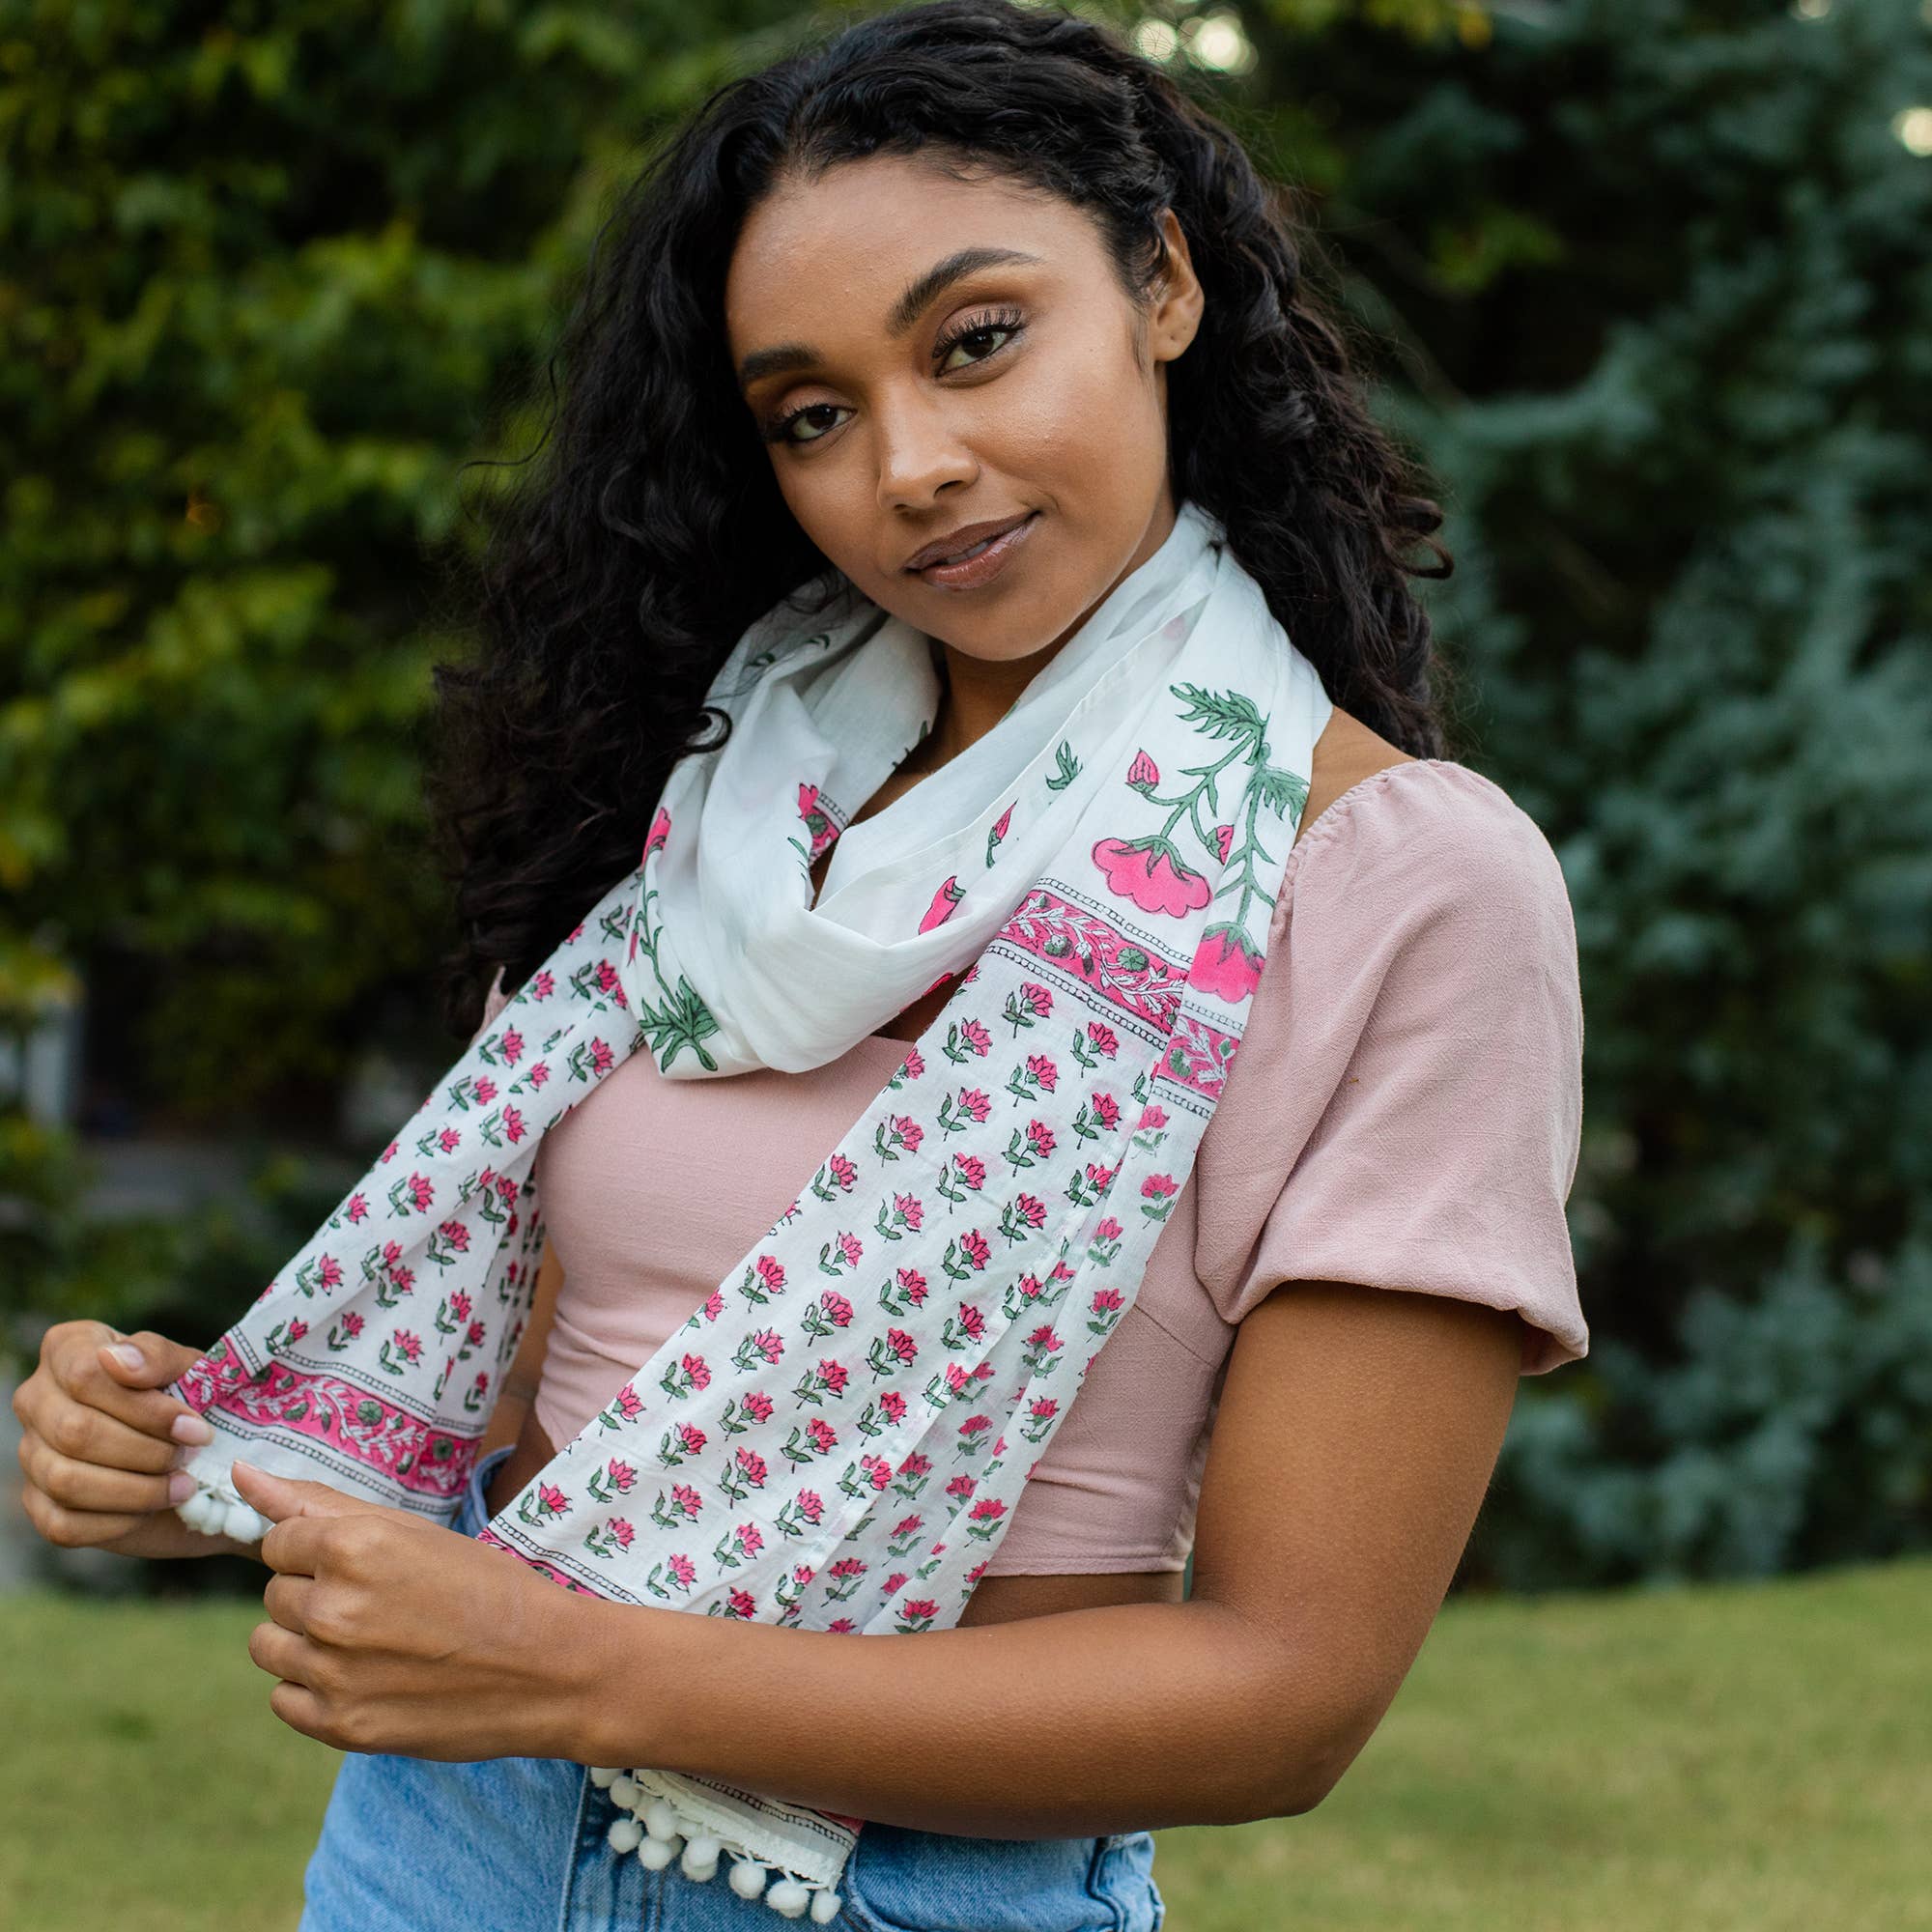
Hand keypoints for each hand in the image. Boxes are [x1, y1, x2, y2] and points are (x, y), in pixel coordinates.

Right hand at [12, 1321, 240, 1560]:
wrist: (190, 1452)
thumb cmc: (184, 1397)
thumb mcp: (187, 1367)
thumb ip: (157, 1356)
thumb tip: (118, 1360)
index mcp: (67, 1349)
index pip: (85, 1375)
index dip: (145, 1408)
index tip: (194, 1426)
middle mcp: (36, 1398)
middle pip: (75, 1431)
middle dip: (146, 1451)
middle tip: (191, 1456)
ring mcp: (32, 1453)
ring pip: (66, 1480)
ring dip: (136, 1489)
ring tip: (182, 1485)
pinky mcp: (38, 1504)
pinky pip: (64, 1524)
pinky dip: (118, 1521)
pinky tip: (152, 1509)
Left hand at [233, 1458, 603, 1760]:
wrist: (546, 1667)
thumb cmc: (483, 1585)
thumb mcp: (411, 1531)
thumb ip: (319, 1503)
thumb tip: (240, 1473)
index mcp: (352, 1548)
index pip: (278, 1542)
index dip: (321, 1551)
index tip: (367, 1565)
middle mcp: (334, 1610)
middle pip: (275, 1594)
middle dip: (316, 1594)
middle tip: (382, 1604)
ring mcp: (333, 1673)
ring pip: (269, 1646)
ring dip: (306, 1641)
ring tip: (369, 1641)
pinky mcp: (339, 1726)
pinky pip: (283, 1699)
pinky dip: (315, 1688)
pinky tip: (366, 1677)